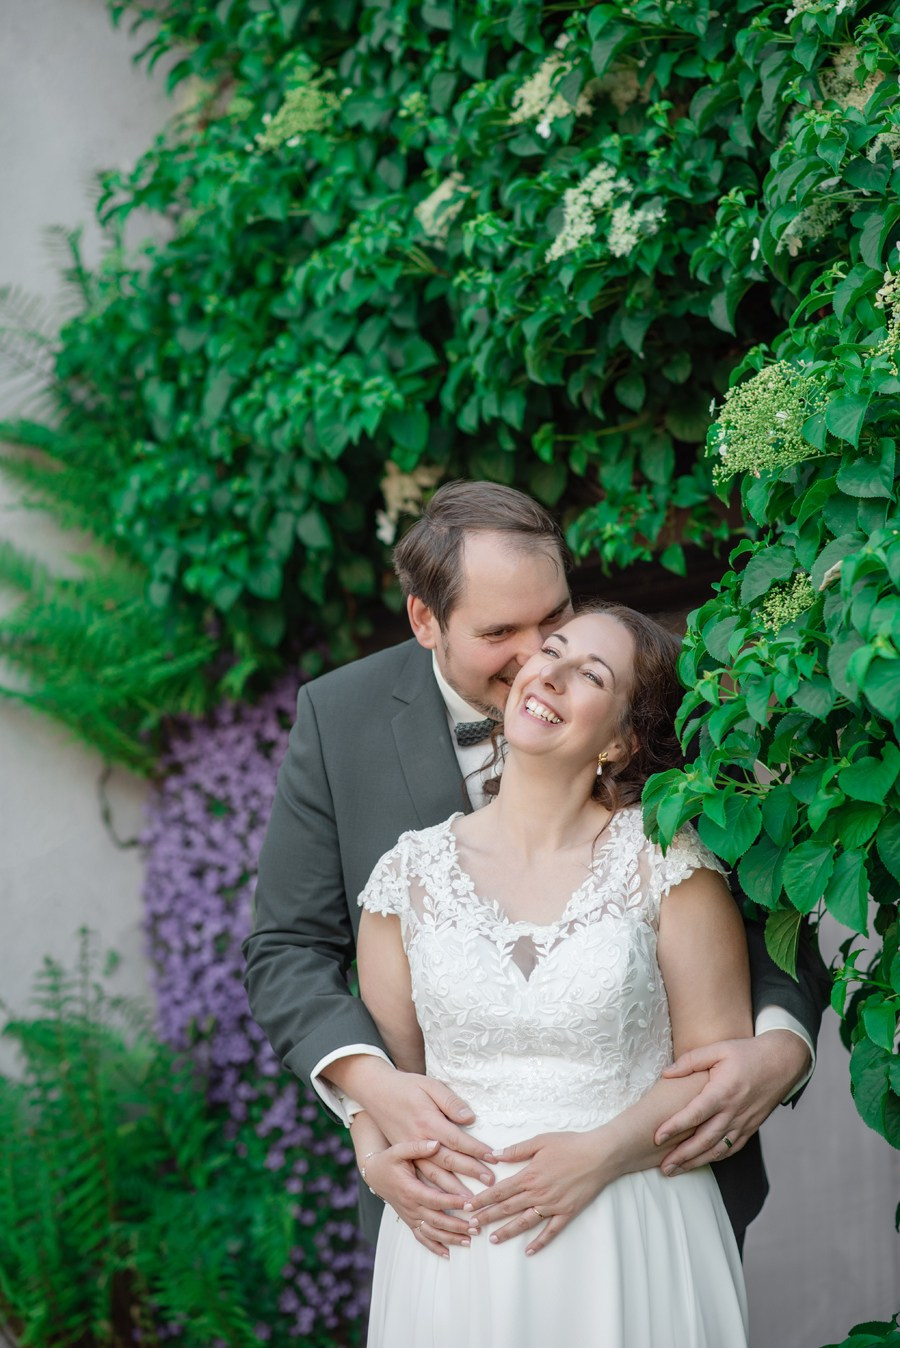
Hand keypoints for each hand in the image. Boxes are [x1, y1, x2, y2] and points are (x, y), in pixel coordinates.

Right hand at [345, 1061, 495, 1195]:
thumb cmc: (406, 1086)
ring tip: (471, 1204)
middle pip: (448, 1163)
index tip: (494, 1158)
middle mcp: (418, 1142)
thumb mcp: (430, 1085)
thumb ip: (450, 1102)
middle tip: (491, 1184)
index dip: (477, 1150)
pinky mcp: (405, 1158)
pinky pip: (420, 1182)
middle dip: (471, 1173)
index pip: (457, 1141)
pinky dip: (433, 1197)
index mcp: (427, 1123)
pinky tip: (445, 1210)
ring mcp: (409, 1154)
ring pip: (434, 1178)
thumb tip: (469, 1118)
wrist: (376, 1092)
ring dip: (454, 1193)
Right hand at [362, 1139, 481, 1258]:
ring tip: (469, 1240)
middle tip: (476, 1226)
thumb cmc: (388, 1160)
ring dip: (450, 1238)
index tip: (469, 1203)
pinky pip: (421, 1238)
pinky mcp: (409, 1221)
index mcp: (410, 1190)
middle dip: (456, 1225)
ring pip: (431, 1232)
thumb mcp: (399, 1150)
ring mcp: (410, 1216)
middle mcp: (410, 1207)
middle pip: (436, 1220)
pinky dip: (434, 1247)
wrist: (374, 1174)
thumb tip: (436, 1143)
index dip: (451, 1202)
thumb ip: (418, 1147)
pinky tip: (448, 1254)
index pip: (434, 1199)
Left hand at [465, 1131, 609, 1255]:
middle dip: (487, 1217)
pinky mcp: (567, 1213)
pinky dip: (539, 1242)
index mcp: (529, 1175)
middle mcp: (538, 1194)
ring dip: (507, 1232)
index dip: (482, 1199)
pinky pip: (551, 1231)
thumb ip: (517, 1150)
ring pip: (525, 1222)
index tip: (468, 1206)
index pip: (500, 1190)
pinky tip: (528, 1250)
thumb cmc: (570, 1144)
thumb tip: (495, 1155)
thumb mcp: (540, 1141)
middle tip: (471, 1226)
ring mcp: (552, 1206)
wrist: (599, 1155)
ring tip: (493, 1240)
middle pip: (507, 1208)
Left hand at [655, 1031, 811, 1173]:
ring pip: (717, 1149)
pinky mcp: (750, 1127)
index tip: (657, 1138)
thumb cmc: (748, 1053)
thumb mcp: (718, 1049)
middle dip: (683, 1156)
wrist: (782, 1062)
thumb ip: (691, 1060)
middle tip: (664, 1168)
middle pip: (704, 1140)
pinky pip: (731, 1148)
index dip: (675, 1127)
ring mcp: (743, 1123)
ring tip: (676, 1170)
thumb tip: (666, 1073)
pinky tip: (701, 1162)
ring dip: (696, 1162)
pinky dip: (715, 1158)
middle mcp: (733, 1112)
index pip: (695, 1115)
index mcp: (723, 1092)